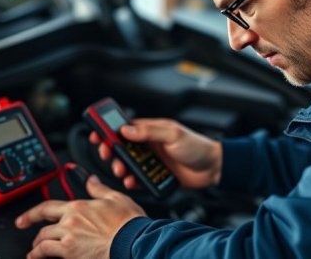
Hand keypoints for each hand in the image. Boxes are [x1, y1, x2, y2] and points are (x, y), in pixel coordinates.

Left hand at [15, 175, 145, 258]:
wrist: (133, 240)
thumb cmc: (128, 223)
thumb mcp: (115, 198)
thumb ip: (99, 189)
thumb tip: (91, 180)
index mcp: (78, 207)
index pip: (47, 208)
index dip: (31, 213)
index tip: (23, 219)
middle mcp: (70, 222)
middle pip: (43, 229)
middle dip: (35, 235)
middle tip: (33, 242)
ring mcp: (68, 239)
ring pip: (43, 243)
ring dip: (37, 249)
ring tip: (35, 254)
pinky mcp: (71, 253)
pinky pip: (48, 254)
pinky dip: (41, 257)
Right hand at [90, 118, 222, 189]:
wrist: (213, 168)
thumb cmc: (197, 146)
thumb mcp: (173, 134)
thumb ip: (149, 132)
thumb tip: (127, 130)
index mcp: (150, 130)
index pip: (124, 127)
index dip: (109, 130)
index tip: (97, 133)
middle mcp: (148, 145)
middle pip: (121, 147)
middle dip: (111, 152)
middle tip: (107, 155)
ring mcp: (151, 161)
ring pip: (128, 164)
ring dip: (121, 168)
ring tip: (121, 171)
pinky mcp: (155, 175)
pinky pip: (138, 179)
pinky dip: (131, 181)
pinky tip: (131, 182)